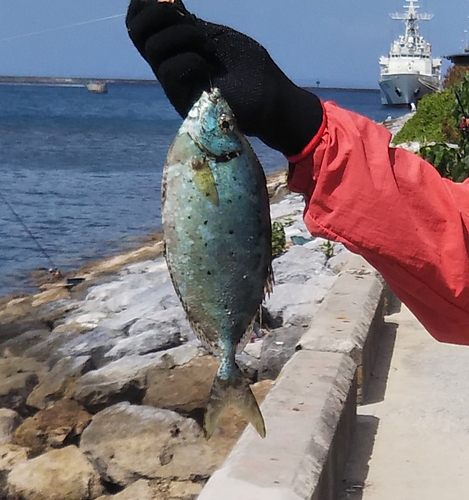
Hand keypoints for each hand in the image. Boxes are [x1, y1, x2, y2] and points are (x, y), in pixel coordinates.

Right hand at [126, 0, 322, 156]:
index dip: (143, 3)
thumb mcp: (216, 35)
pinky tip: (207, 66)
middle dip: (156, 12)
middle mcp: (169, 64)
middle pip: (135, 32)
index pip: (139, 23)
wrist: (270, 98)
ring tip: (208, 45)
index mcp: (176, 47)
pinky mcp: (183, 102)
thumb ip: (188, 22)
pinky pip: (168, 72)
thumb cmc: (250, 69)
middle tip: (185, 15)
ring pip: (152, 48)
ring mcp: (174, 85)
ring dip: (182, 35)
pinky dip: (188, 60)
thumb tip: (165, 1)